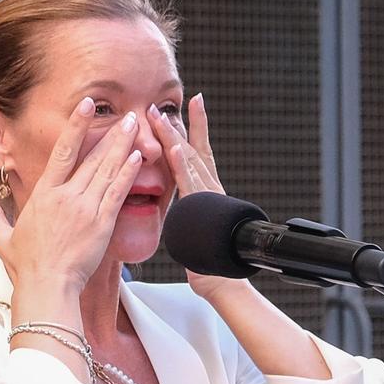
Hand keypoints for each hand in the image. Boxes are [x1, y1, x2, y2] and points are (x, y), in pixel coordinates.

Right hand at [0, 97, 142, 297]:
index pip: (62, 152)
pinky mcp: (102, 223)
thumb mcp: (3, 240)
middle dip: (110, 134)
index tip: (87, 105)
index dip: (76, 126)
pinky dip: (128, 173)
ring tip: (135, 126)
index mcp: (43, 194)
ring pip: (107, 170)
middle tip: (126, 114)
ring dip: (123, 146)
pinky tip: (138, 157)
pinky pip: (118, 192)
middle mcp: (65, 195)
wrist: (47, 286)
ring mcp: (85, 208)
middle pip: (91, 157)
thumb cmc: (25, 267)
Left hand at [150, 93, 237, 299]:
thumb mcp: (192, 231)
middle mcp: (209, 188)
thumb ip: (187, 215)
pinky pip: (190, 182)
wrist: (223, 281)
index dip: (189, 130)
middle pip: (192, 149)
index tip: (185, 107)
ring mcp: (207, 196)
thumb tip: (179, 212)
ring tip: (160, 115)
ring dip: (173, 136)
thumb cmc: (208, 262)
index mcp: (205, 191)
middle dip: (179, 124)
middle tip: (163, 102)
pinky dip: (181, 163)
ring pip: (189, 160)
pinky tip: (173, 147)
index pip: (195, 154)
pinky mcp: (203, 207)